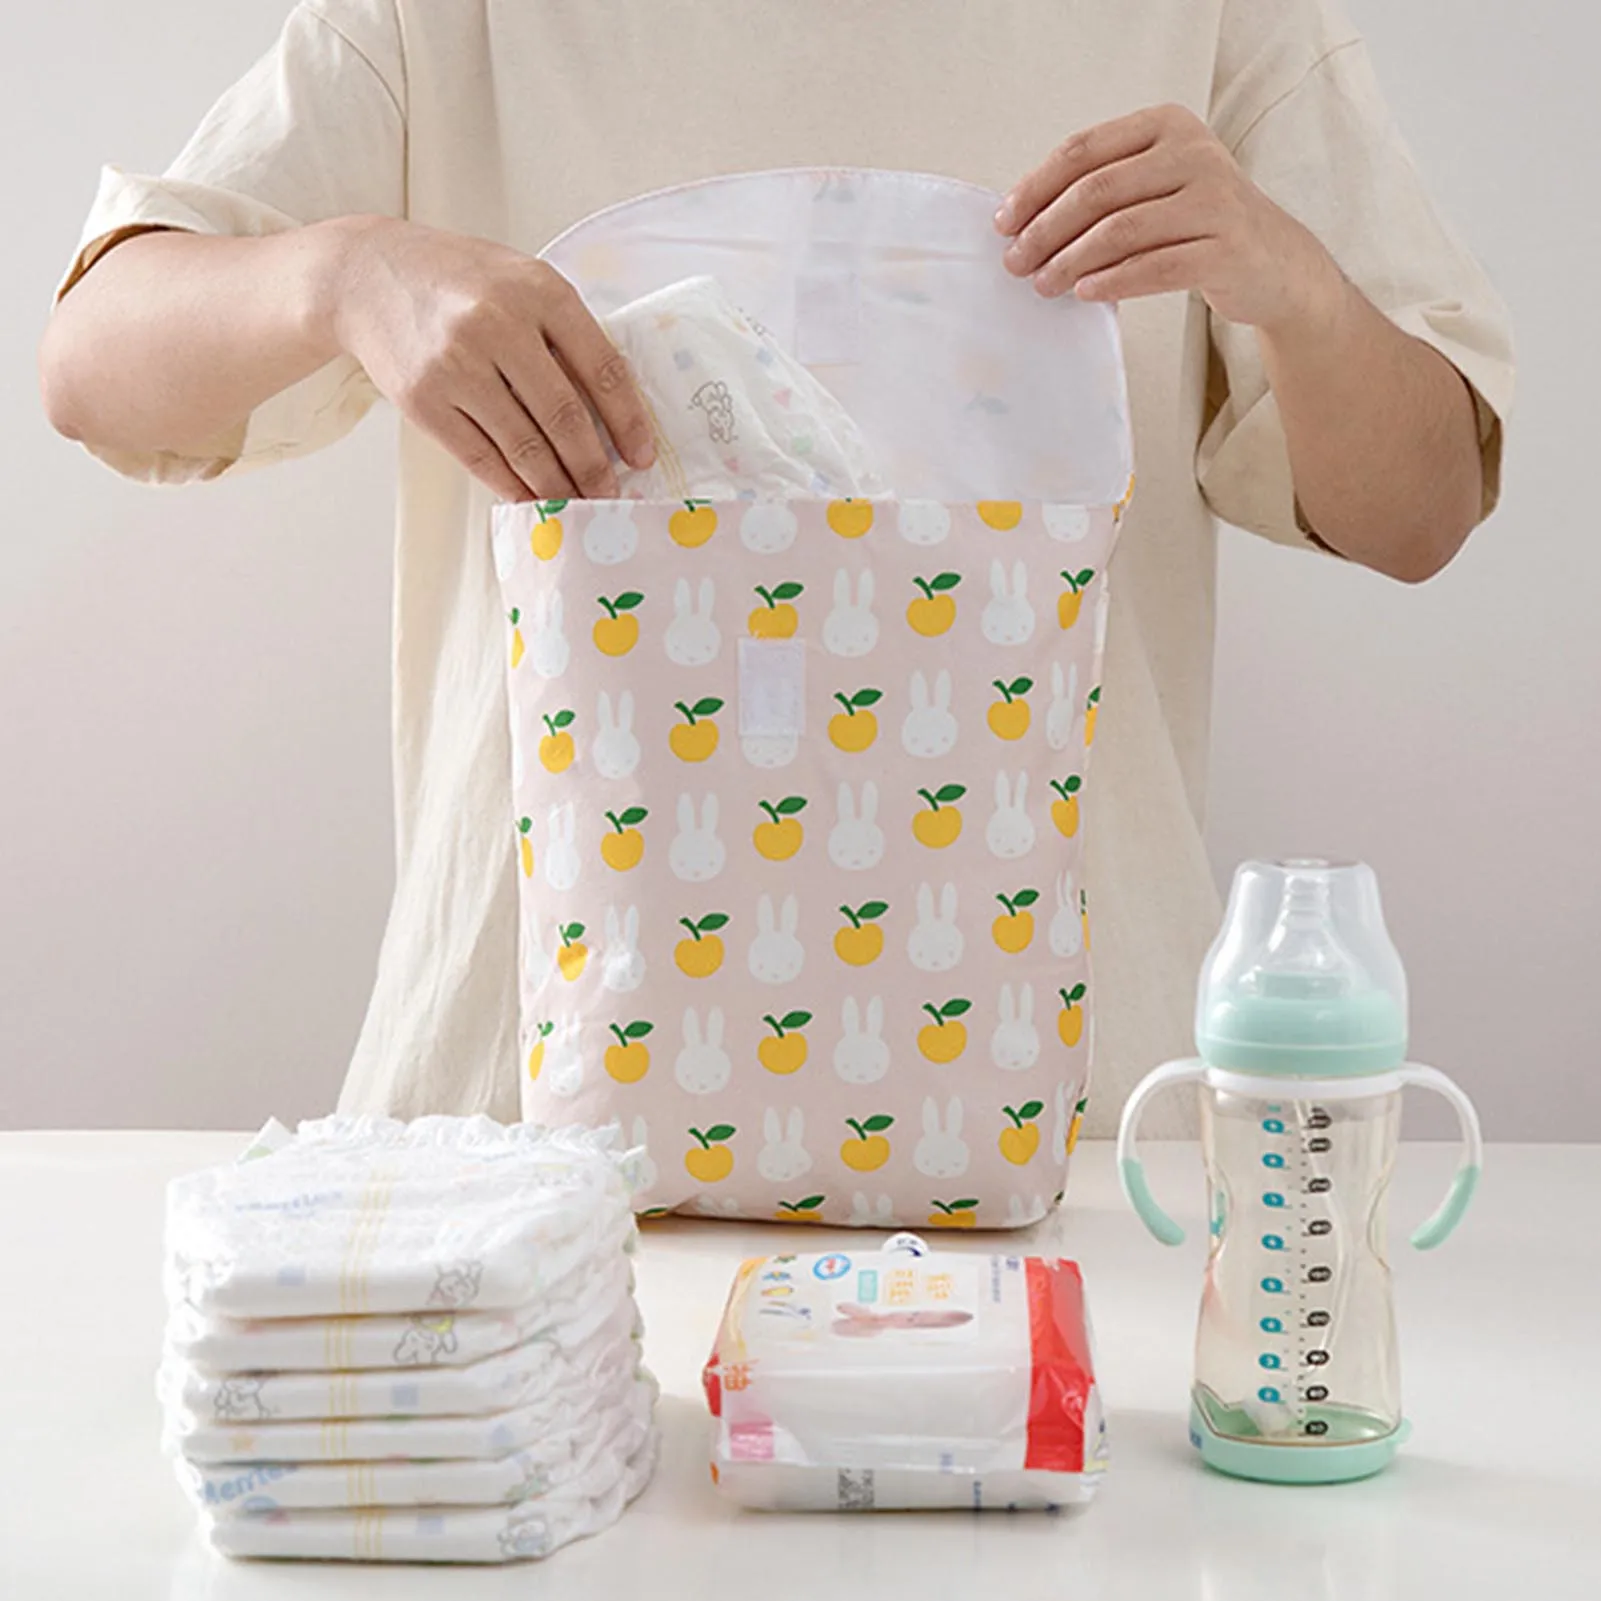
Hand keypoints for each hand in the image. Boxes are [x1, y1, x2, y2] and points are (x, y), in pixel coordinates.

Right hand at [324, 217, 653, 499]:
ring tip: (577, 504)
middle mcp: (498, 325)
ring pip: (524, 446)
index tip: (642, 456)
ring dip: (557, 486)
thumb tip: (611, 411)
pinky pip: (481, 458)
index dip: (629, 421)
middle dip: (594, 467)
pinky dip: (512, 486)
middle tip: (611, 495)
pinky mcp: (423, 400)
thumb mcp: (521, 281)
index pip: (602, 368)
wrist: (365, 275)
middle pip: (564, 416)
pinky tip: (532, 499)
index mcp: (539, 291)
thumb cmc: (459, 280)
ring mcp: (457, 365)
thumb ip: (564, 333)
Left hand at [995, 104, 1343, 333]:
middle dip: (1046, 230)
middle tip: (1016, 262)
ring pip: (1121, 231)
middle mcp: (1194, 154)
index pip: (1083, 151)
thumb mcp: (1154, 186)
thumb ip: (1102, 190)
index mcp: (1166, 126)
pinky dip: (1113, 282)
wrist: (1272, 261)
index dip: (1036, 188)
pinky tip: (1085, 293)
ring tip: (1043, 284)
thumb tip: (1022, 220)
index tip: (1004, 223)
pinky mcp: (1226, 248)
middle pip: (1096, 191)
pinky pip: (1155, 268)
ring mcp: (1214, 200)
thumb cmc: (1197, 223)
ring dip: (1071, 261)